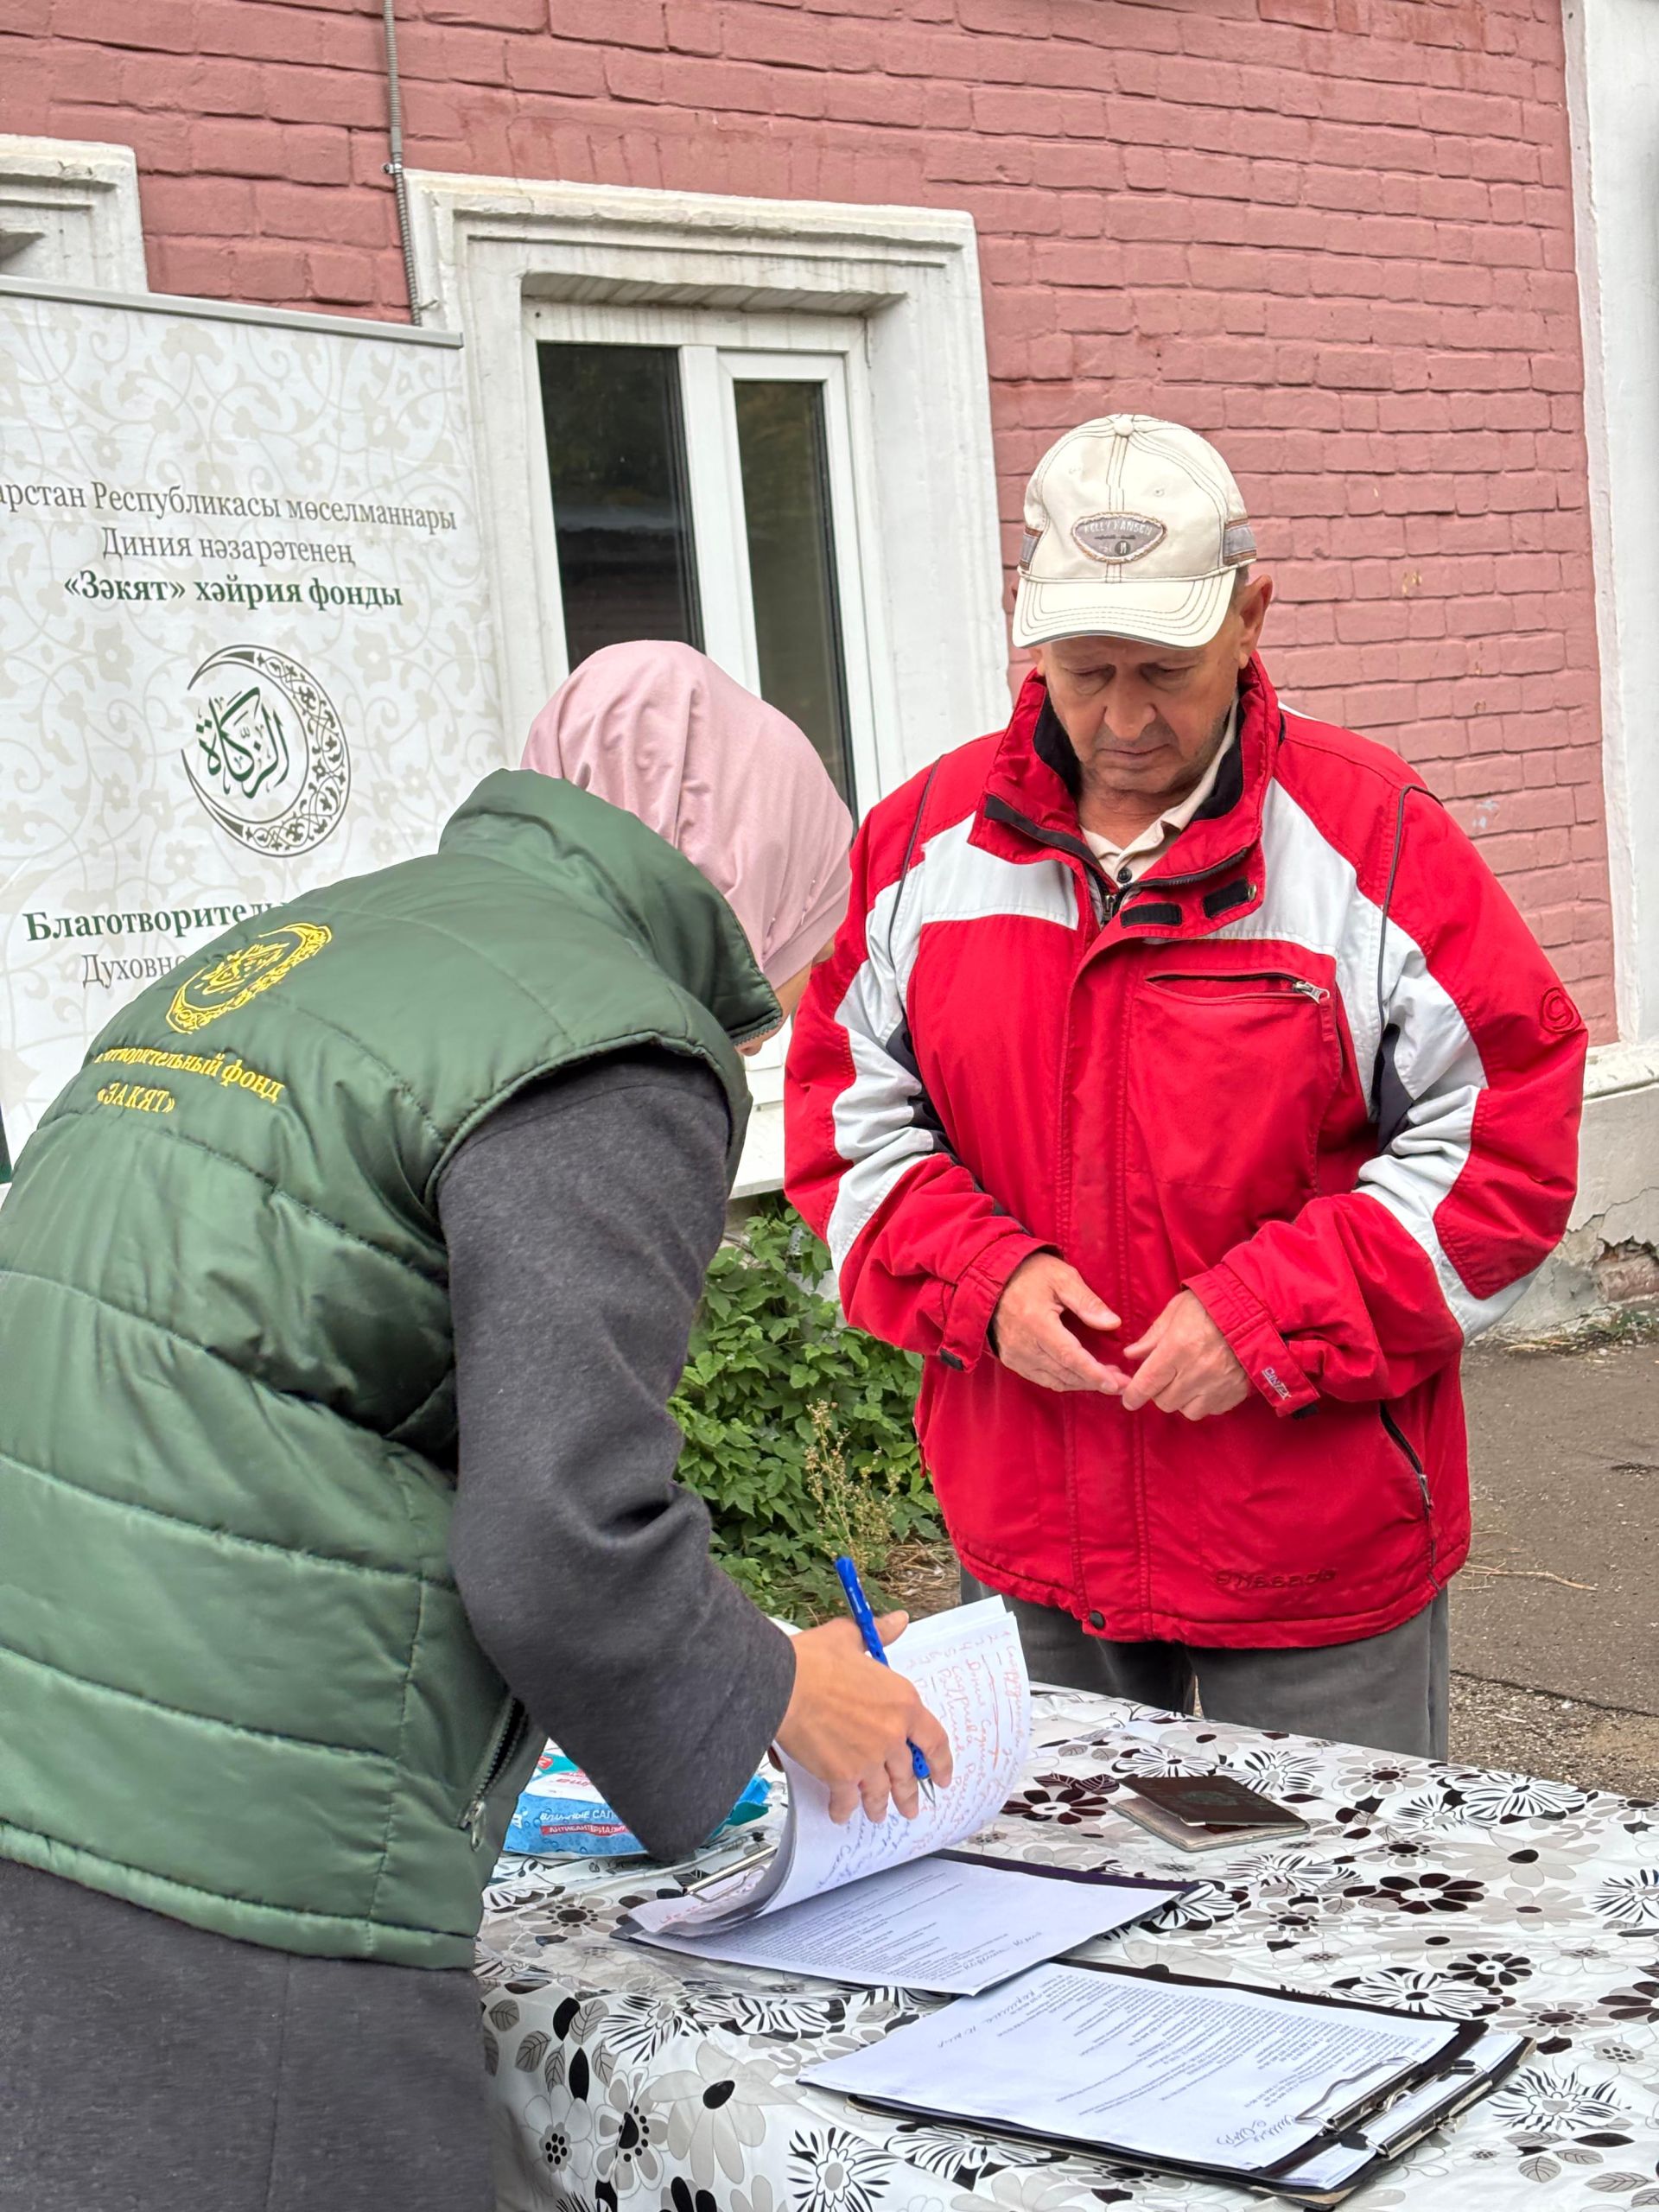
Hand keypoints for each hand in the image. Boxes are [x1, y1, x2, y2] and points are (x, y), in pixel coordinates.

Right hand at [776, 1614, 953, 1825]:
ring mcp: (869, 1759)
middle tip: (910, 1806)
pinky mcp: (842, 1775)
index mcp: (903, 1703)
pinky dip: (844, 1809)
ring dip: (879, 1806)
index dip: (940, 1763)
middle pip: (907, 1773)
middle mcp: (892, 1736)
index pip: (934, 1741)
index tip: (940, 1776)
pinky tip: (841, 1813)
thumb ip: (879, 1633)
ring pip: (881, 1792)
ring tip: (878, 1814)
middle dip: (909, 1794)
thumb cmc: (814, 1660)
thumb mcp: (851, 1637)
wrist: (784, 1684)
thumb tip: (898, 1621)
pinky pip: (848, 1800)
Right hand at [990, 1253, 1127, 1394]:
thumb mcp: (1062, 1277)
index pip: (1070, 1356)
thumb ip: (1087, 1302)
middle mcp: (1023, 1345)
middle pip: (1065, 1373)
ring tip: (1108, 1380)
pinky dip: (1065, 1380)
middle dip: (1095, 1381)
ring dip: (1082, 1383)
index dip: (1094, 1373)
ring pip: (1055, 1380)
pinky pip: (1042, 1378)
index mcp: (1036, 1323)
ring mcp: (1015, 1356)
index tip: (1115, 1384)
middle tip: (1122, 1382)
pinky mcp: (1012, 1360)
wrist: (993, 1278)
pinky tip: (1082, 1376)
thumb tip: (1113, 1324)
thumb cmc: (1031, 1274)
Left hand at [1120, 1290, 1248, 1419]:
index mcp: (1177, 1348)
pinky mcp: (1236, 1393)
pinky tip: (1206, 1384)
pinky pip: (1212, 1410)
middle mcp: (1197, 1372)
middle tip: (1164, 1377)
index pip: (1147, 1383)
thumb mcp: (1177, 1310)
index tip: (1129, 1399)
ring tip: (1187, 1381)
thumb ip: (1153, 1336)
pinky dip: (1205, 1401)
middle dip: (1159, 1392)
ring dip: (1183, 1400)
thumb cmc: (1213, 1304)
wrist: (1258, 1309)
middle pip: (1165, 1401)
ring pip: (1188, 1411)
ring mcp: (1218, 1385)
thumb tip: (1132, 1354)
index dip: (1133, 1395)